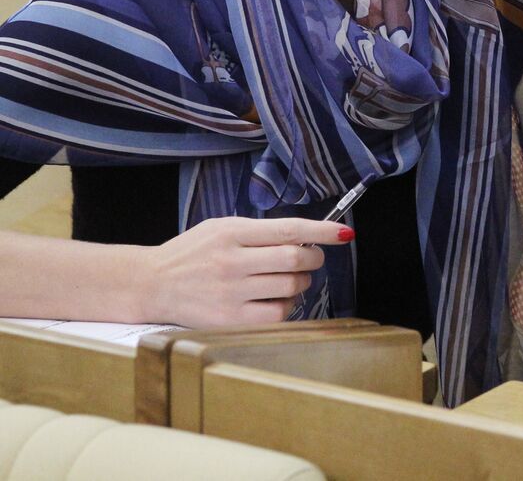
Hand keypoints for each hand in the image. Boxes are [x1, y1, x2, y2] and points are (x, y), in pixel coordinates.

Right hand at [139, 217, 352, 327]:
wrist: (150, 284)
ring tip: (286, 280)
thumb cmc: (191, 254)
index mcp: (232, 233)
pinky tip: (276, 299)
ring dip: (301, 283)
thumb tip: (306, 238)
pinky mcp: (229, 320)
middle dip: (314, 259)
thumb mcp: (221, 229)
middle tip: (310, 259)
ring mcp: (231, 293)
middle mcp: (232, 262)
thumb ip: (260, 232)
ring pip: (291, 287)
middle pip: (295, 260)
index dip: (323, 231)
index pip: (289, 229)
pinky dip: (287, 306)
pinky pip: (278, 315)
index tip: (345, 232)